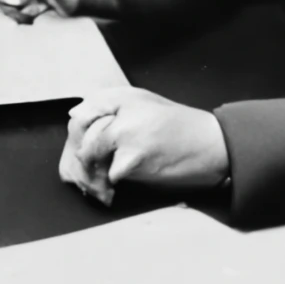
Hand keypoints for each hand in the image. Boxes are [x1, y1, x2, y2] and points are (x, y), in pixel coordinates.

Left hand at [59, 88, 229, 205]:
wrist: (210, 143)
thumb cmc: (178, 127)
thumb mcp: (144, 104)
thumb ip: (109, 105)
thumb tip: (74, 112)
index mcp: (124, 95)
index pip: (82, 110)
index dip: (77, 133)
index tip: (82, 148)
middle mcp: (122, 109)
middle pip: (79, 133)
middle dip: (79, 157)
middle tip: (88, 171)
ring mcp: (126, 132)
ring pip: (88, 155)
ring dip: (90, 173)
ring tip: (103, 181)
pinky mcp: (132, 158)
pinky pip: (108, 175)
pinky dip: (110, 185)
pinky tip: (118, 187)